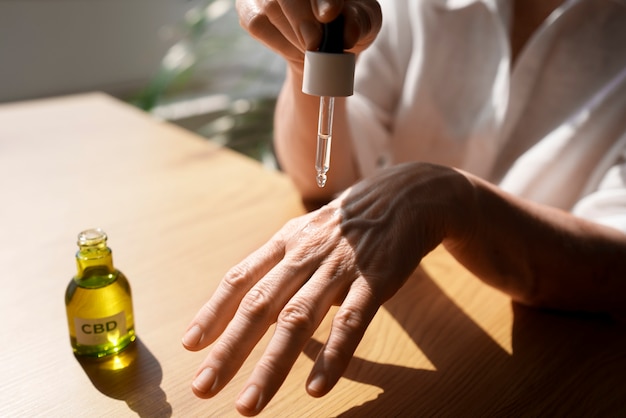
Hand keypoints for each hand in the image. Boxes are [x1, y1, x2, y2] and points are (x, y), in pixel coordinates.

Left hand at [182, 163, 474, 415]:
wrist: (406, 195)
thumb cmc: (348, 223)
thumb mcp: (307, 234)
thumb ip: (280, 268)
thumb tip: (255, 312)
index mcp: (285, 242)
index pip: (240, 279)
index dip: (213, 312)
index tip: (190, 346)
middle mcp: (305, 254)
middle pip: (259, 305)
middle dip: (229, 349)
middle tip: (202, 387)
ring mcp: (340, 266)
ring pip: (298, 319)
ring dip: (271, 365)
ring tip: (249, 404)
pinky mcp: (375, 279)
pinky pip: (351, 322)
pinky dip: (332, 357)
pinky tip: (315, 388)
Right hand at [236, 0, 381, 66]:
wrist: (326, 44)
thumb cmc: (348, 22)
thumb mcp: (364, 22)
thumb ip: (359, 22)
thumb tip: (347, 34)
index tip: (329, 15)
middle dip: (301, 18)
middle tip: (315, 44)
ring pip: (269, 7)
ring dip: (293, 36)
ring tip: (312, 49)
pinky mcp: (248, 8)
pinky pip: (256, 24)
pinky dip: (279, 43)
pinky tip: (296, 49)